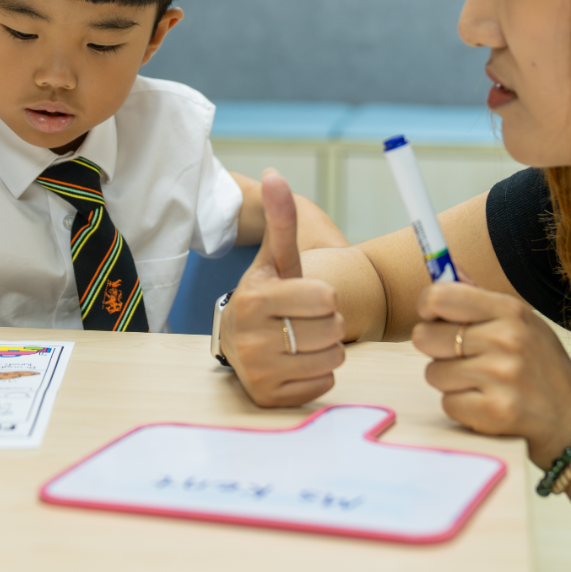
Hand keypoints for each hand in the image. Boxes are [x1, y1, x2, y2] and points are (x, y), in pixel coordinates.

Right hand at [220, 171, 344, 406]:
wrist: (238, 337)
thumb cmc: (267, 293)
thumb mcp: (276, 257)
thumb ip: (281, 219)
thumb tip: (274, 173)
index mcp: (255, 297)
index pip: (326, 298)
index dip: (323, 295)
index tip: (303, 295)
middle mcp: (250, 338)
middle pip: (331, 329)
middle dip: (327, 322)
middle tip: (303, 318)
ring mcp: (258, 372)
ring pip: (332, 358)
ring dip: (327, 347)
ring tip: (302, 338)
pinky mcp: (268, 398)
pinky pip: (323, 384)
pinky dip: (318, 373)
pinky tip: (297, 361)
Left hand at [412, 281, 570, 467]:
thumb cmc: (540, 366)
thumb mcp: (520, 321)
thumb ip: (478, 296)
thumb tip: (445, 265)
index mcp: (510, 310)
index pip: (439, 296)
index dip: (426, 307)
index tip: (432, 317)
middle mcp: (506, 339)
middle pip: (425, 336)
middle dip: (435, 349)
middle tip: (460, 356)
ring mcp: (501, 376)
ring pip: (433, 373)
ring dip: (449, 381)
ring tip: (480, 382)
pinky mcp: (496, 411)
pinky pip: (447, 403)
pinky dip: (461, 406)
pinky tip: (486, 403)